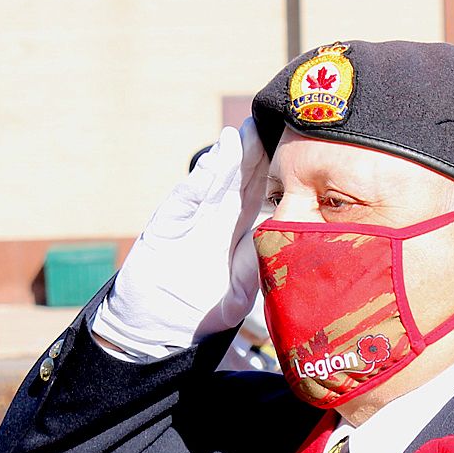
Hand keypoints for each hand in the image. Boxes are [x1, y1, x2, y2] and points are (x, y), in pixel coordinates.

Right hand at [92, 121, 267, 360]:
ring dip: (232, 154)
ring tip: (247, 129)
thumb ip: (256, 271)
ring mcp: (194, 218)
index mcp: (239, 236)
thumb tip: (281, 247)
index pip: (262, 199)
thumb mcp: (238, 296)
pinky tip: (218, 153)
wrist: (157, 327)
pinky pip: (190, 192)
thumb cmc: (201, 315)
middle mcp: (218, 221)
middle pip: (242, 181)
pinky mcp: (170, 220)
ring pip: (218, 179)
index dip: (276, 176)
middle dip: (257, 154)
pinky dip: (204, 173)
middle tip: (275, 125)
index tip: (295, 153)